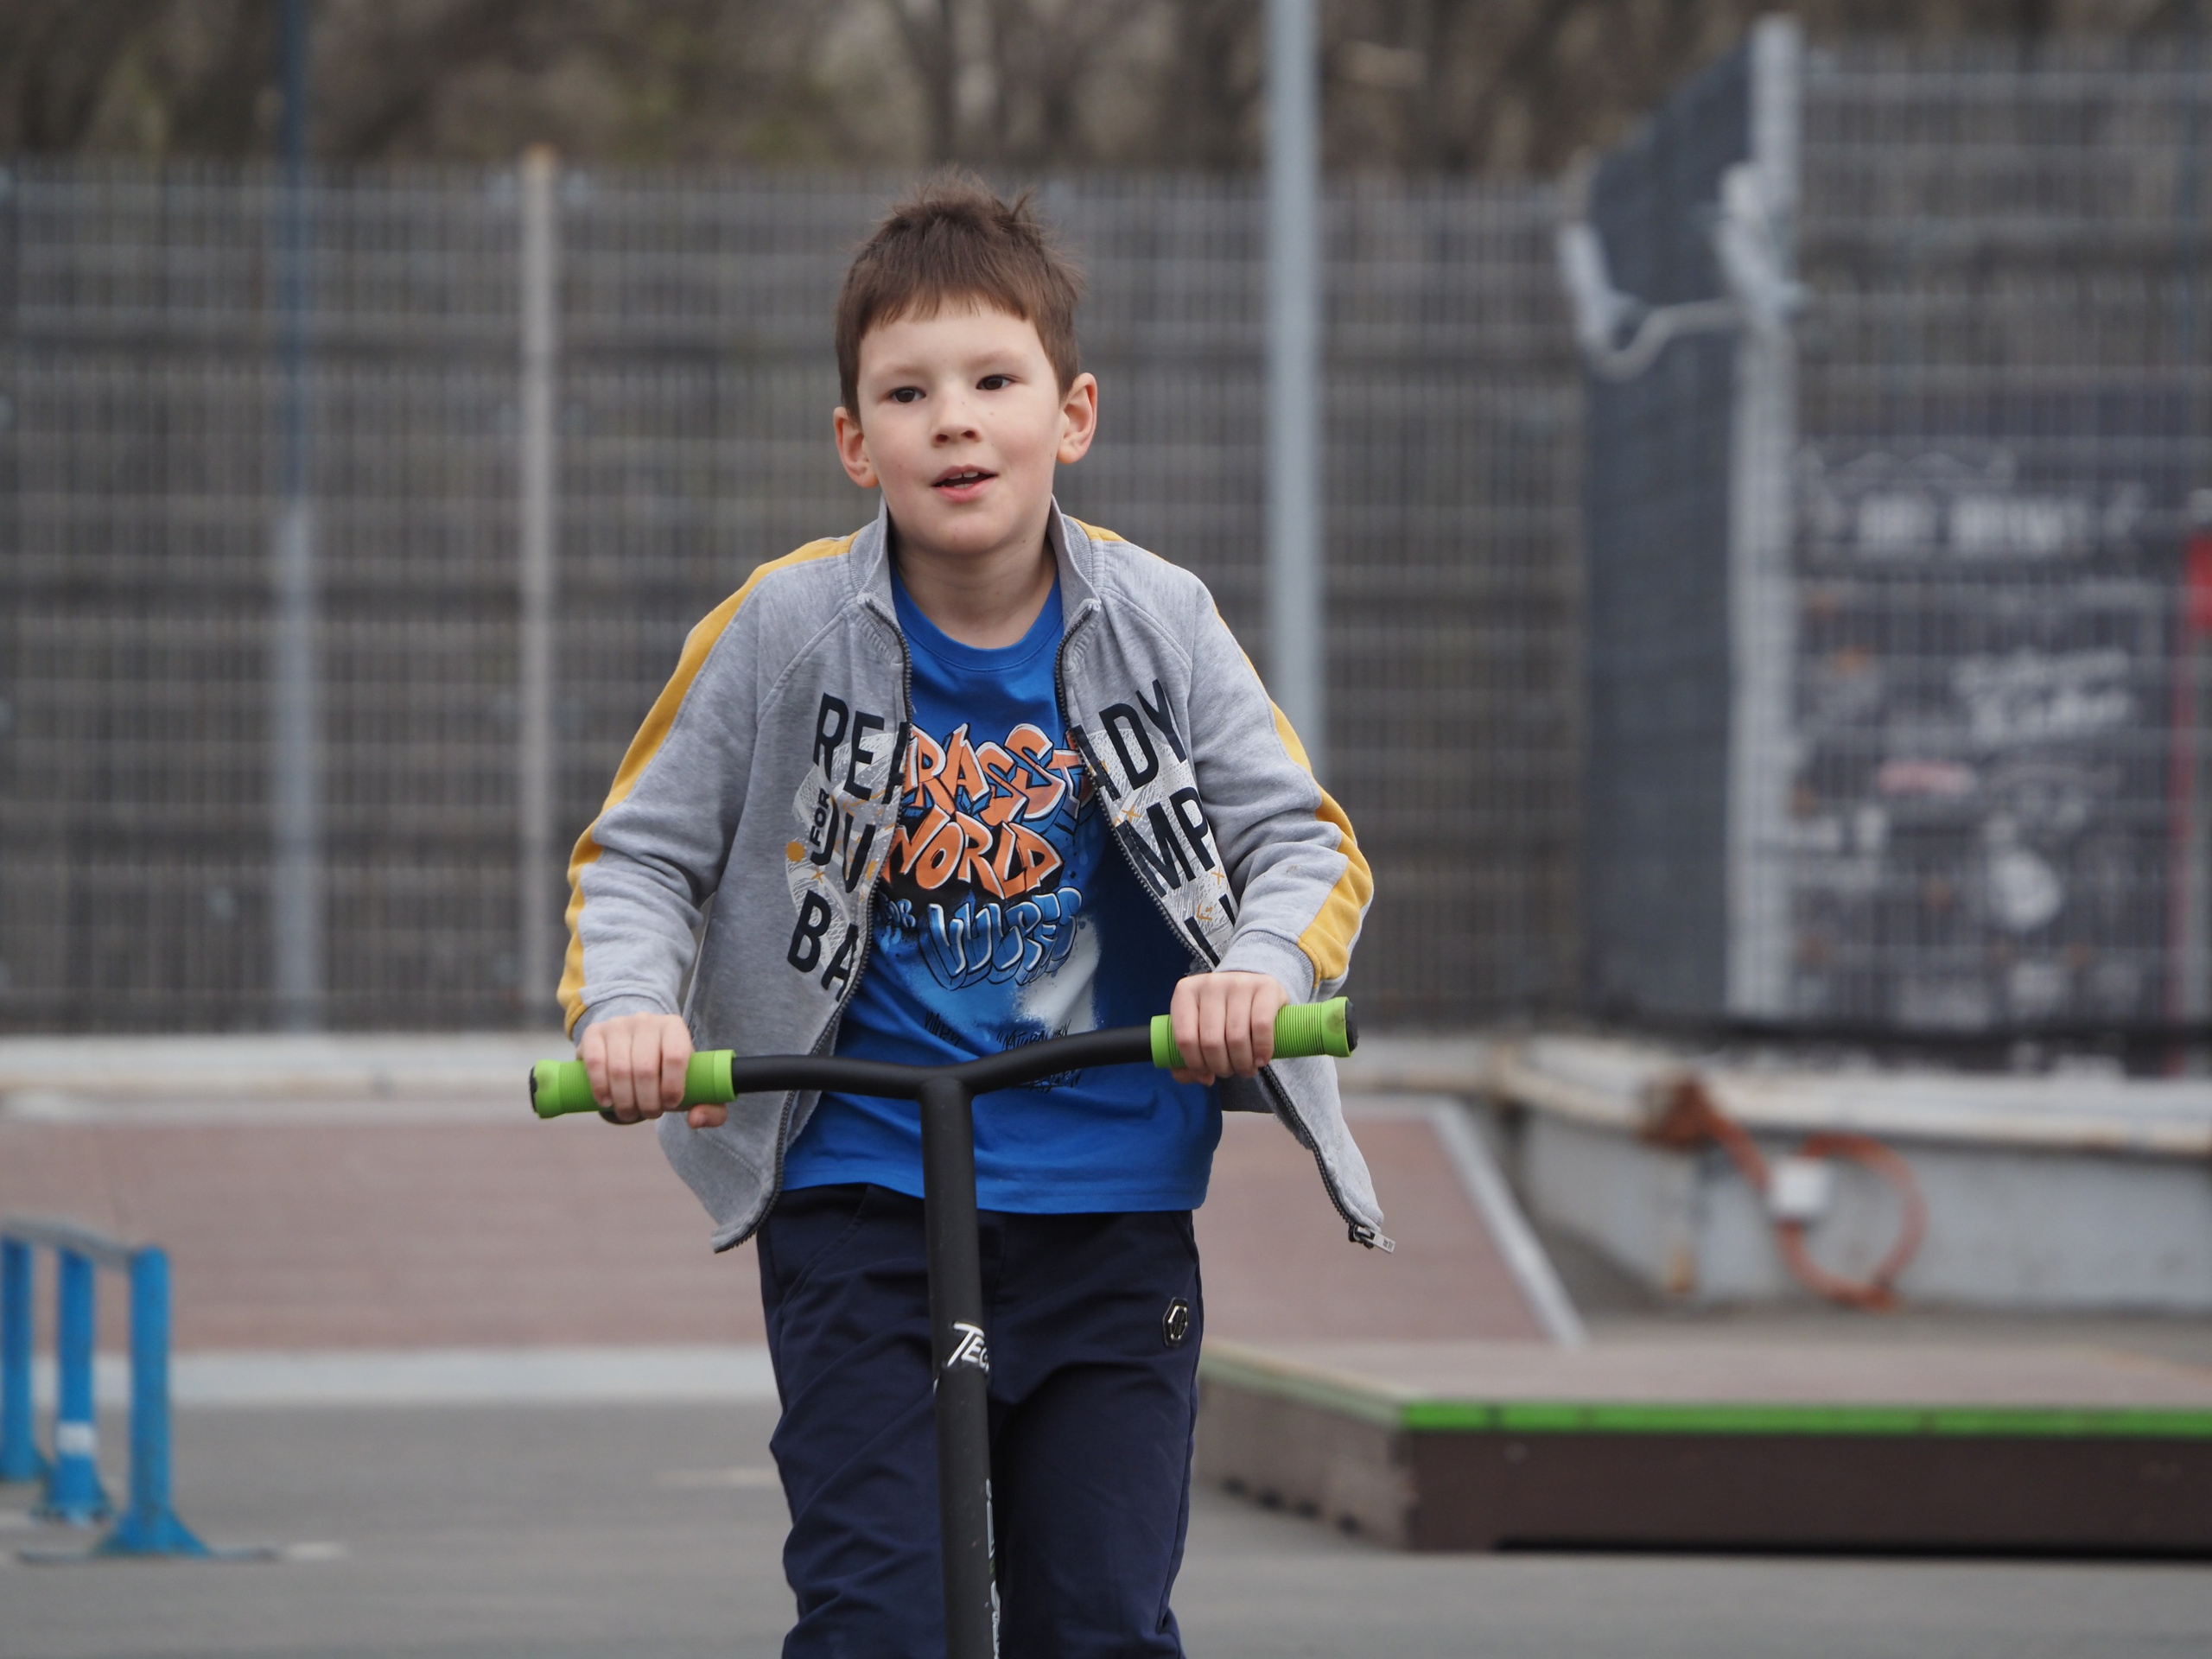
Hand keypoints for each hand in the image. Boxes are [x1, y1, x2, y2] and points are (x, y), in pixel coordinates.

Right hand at [576, 1013, 725, 1128]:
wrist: (632, 1047)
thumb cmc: (667, 1072)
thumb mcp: (693, 1087)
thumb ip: (710, 1108)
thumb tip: (696, 1119)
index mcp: (674, 1027)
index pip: (676, 1056)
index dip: (673, 1086)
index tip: (670, 1105)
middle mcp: (646, 1020)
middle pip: (645, 1068)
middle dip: (646, 1101)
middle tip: (649, 1114)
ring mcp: (618, 1024)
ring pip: (619, 1069)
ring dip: (624, 1101)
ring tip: (630, 1112)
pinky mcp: (594, 1032)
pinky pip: (595, 1062)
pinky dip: (600, 1088)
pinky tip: (607, 1102)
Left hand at [1168, 971, 1288, 1084]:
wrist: (1253, 987)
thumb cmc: (1221, 1014)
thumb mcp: (1198, 1028)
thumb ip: (1187, 1057)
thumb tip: (1202, 1078)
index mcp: (1185, 992)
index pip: (1185, 1038)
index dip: (1196, 1065)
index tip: (1208, 1074)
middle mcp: (1210, 983)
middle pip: (1212, 1041)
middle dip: (1221, 1067)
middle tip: (1229, 1072)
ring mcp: (1238, 982)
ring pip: (1236, 1037)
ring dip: (1242, 1064)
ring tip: (1246, 1069)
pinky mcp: (1265, 986)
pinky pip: (1262, 1026)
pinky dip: (1262, 1050)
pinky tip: (1261, 1060)